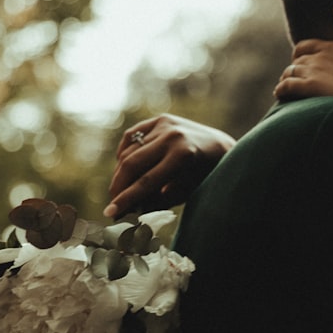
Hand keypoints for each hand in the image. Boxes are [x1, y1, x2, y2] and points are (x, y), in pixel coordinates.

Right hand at [105, 114, 234, 217]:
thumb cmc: (206, 176)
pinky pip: (132, 136)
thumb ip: (158, 200)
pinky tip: (124, 167)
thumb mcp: (186, 192)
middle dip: (119, 187)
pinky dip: (125, 153)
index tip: (110, 213)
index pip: (146, 181)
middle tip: (113, 206)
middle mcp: (172, 135)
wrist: (222, 148)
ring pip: (129, 151)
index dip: (127, 199)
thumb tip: (129, 210)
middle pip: (132, 164)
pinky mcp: (160, 119)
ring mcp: (165, 124)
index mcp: (183, 155)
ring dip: (121, 174)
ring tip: (121, 191)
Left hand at [274, 3, 332, 114]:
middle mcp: (322, 55)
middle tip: (297, 83)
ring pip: (289, 72)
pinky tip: (283, 96)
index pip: (305, 47)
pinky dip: (282, 90)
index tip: (305, 68)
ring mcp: (315, 71)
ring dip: (287, 81)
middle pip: (296, 60)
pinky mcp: (311, 87)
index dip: (302, 57)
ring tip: (289, 92)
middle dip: (295, 70)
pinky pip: (286, 85)